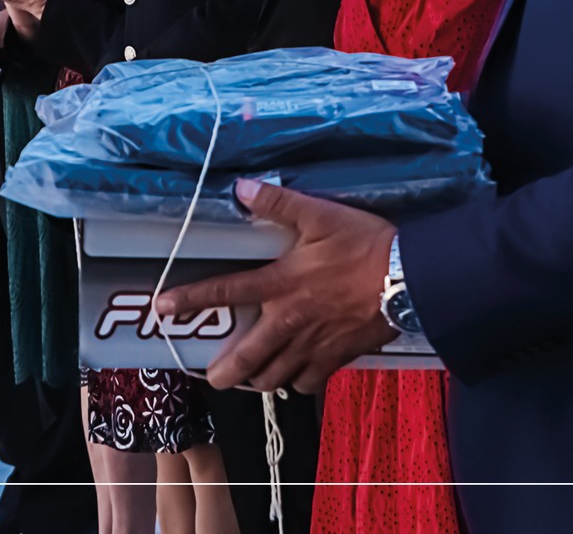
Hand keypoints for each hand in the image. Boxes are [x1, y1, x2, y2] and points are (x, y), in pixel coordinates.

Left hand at [154, 180, 397, 393]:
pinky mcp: (337, 358)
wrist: (409, 279)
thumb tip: (242, 189)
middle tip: (212, 376)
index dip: (190, 300)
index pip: (225, 292)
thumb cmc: (364, 244)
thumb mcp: (320, 215)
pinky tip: (294, 376)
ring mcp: (313, 345)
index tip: (163, 309)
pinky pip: (308, 383)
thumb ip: (278, 204)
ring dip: (258, 379)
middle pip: (246, 359)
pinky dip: (296, 383)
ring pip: (275, 377)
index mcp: (280, 284)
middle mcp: (289, 321)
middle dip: (224, 373)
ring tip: (250, 377)